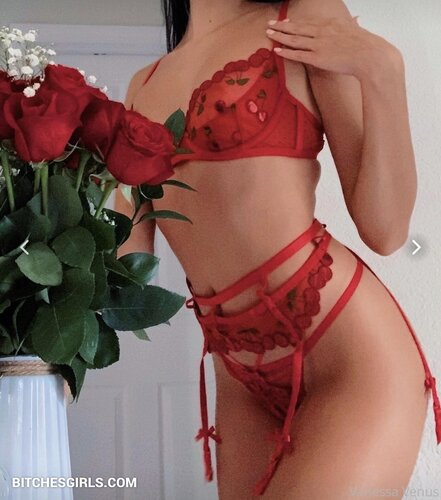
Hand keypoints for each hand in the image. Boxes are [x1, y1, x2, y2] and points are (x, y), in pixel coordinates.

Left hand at [265, 15, 402, 80]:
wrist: (369, 55)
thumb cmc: (366, 46)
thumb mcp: (357, 30)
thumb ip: (351, 26)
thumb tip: (356, 20)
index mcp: (331, 24)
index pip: (308, 22)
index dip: (295, 23)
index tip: (285, 22)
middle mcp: (322, 32)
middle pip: (297, 28)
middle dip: (281, 26)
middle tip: (269, 24)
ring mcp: (318, 45)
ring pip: (294, 39)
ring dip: (279, 36)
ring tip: (268, 33)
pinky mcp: (317, 58)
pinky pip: (297, 55)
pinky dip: (286, 52)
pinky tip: (276, 50)